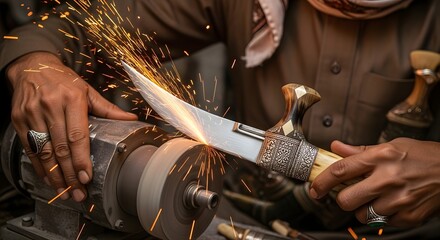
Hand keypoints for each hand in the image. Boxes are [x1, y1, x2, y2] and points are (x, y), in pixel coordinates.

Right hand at [7, 52, 137, 201]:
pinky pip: (29, 148)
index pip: (78, 136)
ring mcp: (32, 113)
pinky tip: (48, 178)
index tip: (86, 176)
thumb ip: (108, 109)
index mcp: (72, 99)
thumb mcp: (87, 91)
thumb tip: (131, 119)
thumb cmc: (63, 80)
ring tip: (65, 191)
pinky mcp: (19, 119)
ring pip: (44, 152)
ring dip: (55, 175)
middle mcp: (51, 106)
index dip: (81, 159)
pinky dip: (39, 166)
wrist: (32, 67)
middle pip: (61, 148)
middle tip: (78, 193)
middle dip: (70, 174)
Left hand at [309, 138, 439, 226]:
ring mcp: (398, 200)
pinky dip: (382, 215)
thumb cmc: (423, 156)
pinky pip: (381, 222)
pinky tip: (392, 203)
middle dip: (343, 198)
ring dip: (363, 208)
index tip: (314, 189)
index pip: (340, 171)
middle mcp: (387, 179)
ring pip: (362, 214)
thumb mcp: (391, 146)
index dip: (321, 182)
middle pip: (346, 199)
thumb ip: (360, 150)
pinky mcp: (408, 216)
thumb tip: (336, 147)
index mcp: (380, 157)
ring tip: (376, 197)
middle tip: (349, 193)